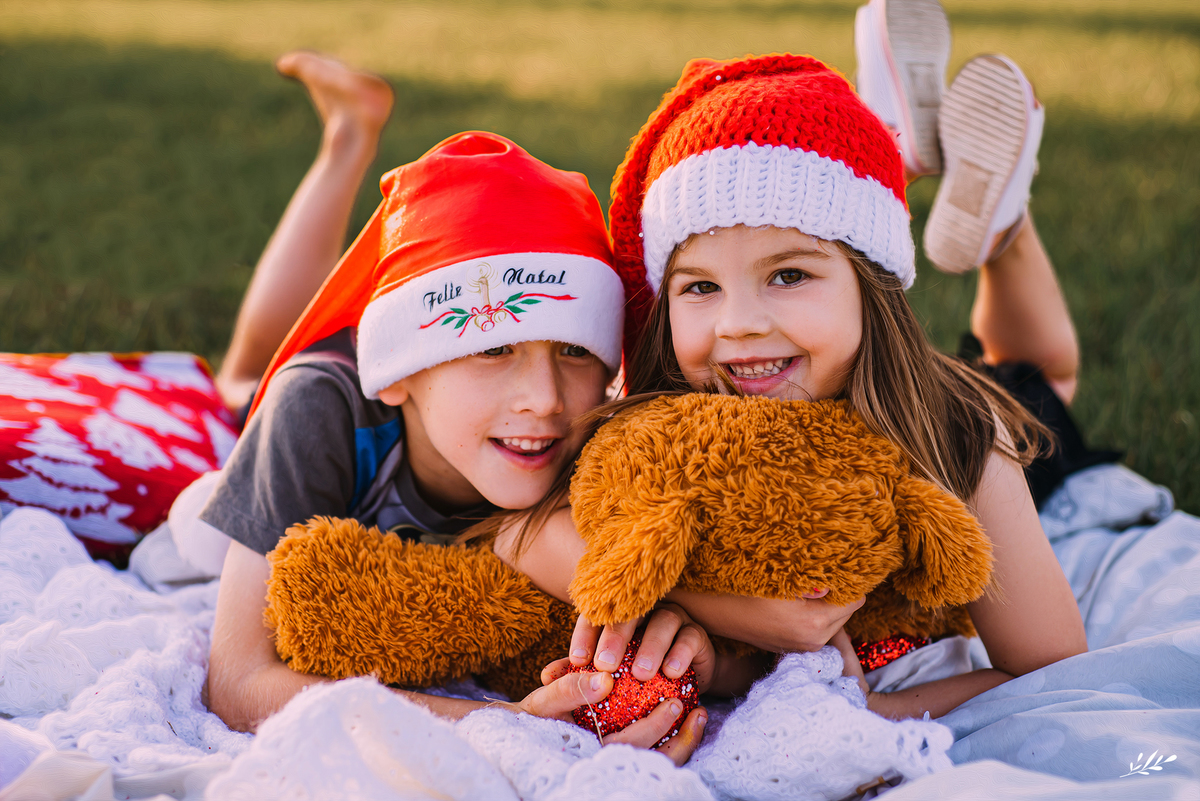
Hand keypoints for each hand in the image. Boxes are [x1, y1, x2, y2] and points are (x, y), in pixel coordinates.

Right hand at [523, 662, 706, 765]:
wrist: (521, 734)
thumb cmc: (533, 715)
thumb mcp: (543, 700)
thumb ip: (570, 689)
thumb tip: (605, 678)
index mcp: (587, 754)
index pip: (629, 746)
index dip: (656, 728)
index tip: (675, 704)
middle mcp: (603, 767)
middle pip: (651, 763)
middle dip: (680, 740)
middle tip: (696, 711)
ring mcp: (613, 768)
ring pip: (656, 766)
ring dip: (683, 745)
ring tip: (700, 717)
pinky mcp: (621, 760)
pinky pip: (653, 759)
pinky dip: (674, 744)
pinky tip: (687, 723)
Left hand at [566, 603, 715, 692]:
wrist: (683, 684)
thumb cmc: (637, 675)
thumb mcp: (608, 674)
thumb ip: (580, 672)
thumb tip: (546, 676)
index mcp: (619, 616)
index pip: (598, 615)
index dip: (585, 634)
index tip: (577, 659)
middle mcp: (646, 610)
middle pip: (629, 614)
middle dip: (615, 639)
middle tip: (605, 665)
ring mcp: (674, 618)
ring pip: (662, 622)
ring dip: (650, 647)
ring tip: (640, 674)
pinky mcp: (697, 634)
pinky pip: (690, 637)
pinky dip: (679, 653)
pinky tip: (671, 672)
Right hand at [666, 589, 865, 653]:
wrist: (707, 606)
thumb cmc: (741, 583)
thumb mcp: (782, 572)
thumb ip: (818, 574)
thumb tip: (847, 573)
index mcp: (813, 623)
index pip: (855, 598)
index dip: (848, 578)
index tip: (838, 563)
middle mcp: (812, 641)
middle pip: (847, 610)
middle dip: (839, 591)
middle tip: (821, 570)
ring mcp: (801, 647)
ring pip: (833, 618)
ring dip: (826, 602)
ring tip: (804, 583)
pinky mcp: (790, 646)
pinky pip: (816, 626)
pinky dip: (813, 611)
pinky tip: (794, 598)